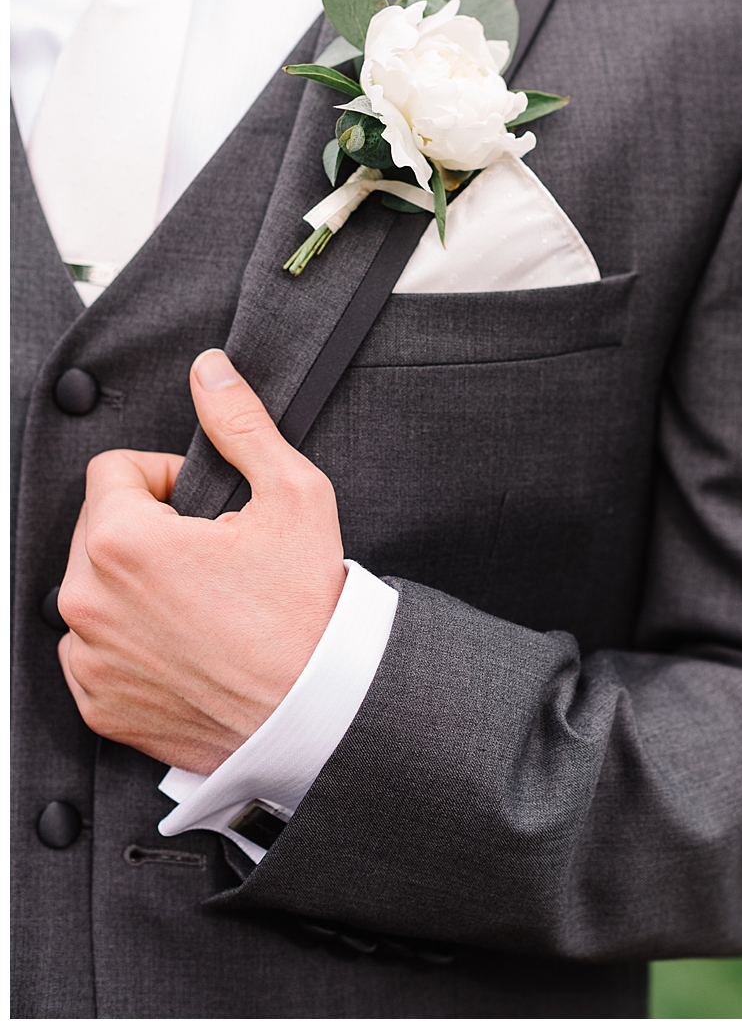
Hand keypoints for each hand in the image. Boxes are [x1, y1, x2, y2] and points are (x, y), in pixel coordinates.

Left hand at [57, 349, 346, 774]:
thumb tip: (210, 371)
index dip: (167, 478)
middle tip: (215, 560)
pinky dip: (134, 644)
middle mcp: (86, 600)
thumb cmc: (307, 609)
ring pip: (96, 591)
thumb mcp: (294, 496)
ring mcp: (87, 657)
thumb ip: (241, 424)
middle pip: (100, 530)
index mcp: (122, 541)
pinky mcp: (96, 702)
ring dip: (137, 589)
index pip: (113, 470)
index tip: (206, 509)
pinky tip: (190, 646)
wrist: (316, 709)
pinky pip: (97, 651)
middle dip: (150, 533)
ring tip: (204, 606)